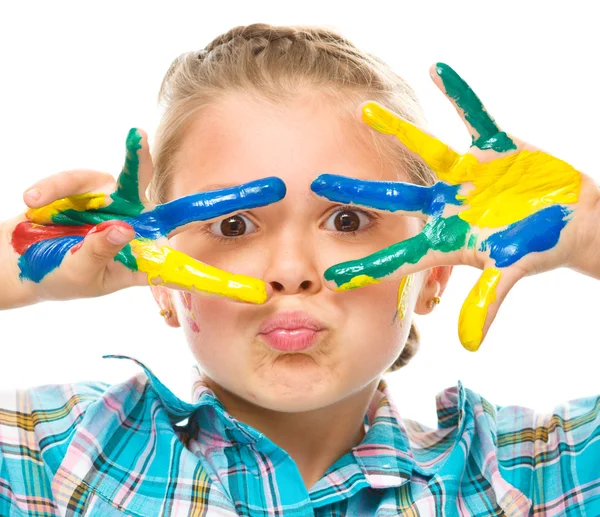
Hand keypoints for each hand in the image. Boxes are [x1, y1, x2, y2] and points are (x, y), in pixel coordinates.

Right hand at [8, 128, 284, 305]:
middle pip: (183, 212)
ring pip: (130, 177)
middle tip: (266, 190)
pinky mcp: (94, 187)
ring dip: (109, 176)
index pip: (188, 273)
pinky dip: (56, 188)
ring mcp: (120, 206)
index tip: (257, 293)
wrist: (22, 258)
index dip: (222, 283)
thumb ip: (98, 252)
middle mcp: (141, 230)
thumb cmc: (57, 275)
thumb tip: (122, 229)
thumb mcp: (77, 272)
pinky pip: (82, 178)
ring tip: (49, 202)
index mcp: (143, 262)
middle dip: (218, 201)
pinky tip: (32, 201)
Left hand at [311, 63, 598, 350]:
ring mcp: (467, 176)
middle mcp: (448, 205)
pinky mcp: (492, 149)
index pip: (400, 256)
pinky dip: (461, 95)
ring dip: (398, 131)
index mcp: (448, 237)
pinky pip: (475, 117)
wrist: (570, 219)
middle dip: (358, 192)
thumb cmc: (539, 247)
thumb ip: (488, 302)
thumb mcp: (513, 271)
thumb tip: (470, 345)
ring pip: (426, 151)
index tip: (330, 278)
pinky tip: (438, 70)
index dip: (367, 267)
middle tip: (317, 184)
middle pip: (396, 199)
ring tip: (365, 110)